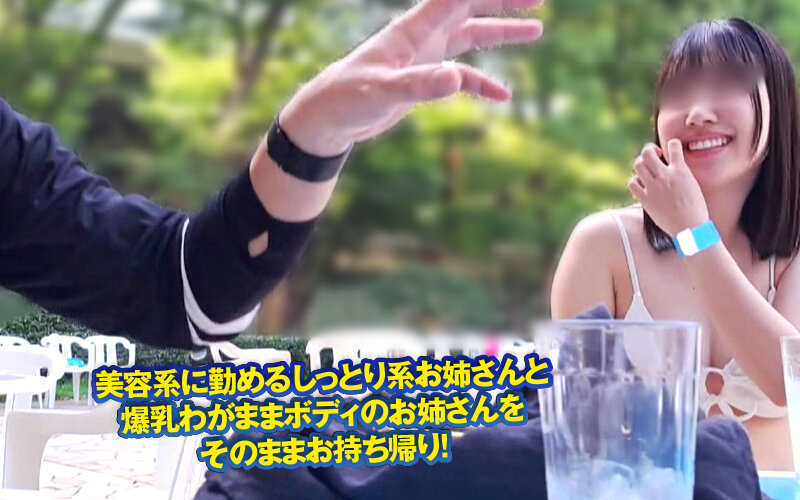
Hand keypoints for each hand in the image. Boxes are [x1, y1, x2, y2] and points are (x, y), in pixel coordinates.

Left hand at [278, 0, 544, 156]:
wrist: (329, 117)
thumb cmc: (348, 97)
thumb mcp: (383, 92)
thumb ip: (419, 85)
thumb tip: (457, 79)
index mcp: (414, 28)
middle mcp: (424, 36)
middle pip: (470, 8)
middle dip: (504, 1)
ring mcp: (426, 56)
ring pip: (471, 36)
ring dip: (501, 32)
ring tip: (536, 30)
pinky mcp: (424, 79)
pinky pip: (462, 77)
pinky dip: (483, 83)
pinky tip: (503, 96)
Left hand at [628, 139, 709, 236]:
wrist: (690, 227)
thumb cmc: (696, 208)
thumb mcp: (693, 184)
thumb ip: (681, 173)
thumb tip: (674, 166)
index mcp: (681, 171)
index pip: (673, 145)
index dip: (672, 144)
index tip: (671, 147)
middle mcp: (665, 176)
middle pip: (647, 153)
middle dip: (649, 150)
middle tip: (654, 156)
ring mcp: (653, 187)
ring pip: (638, 165)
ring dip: (641, 164)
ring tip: (647, 169)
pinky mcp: (645, 199)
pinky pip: (632, 183)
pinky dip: (635, 181)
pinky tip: (641, 184)